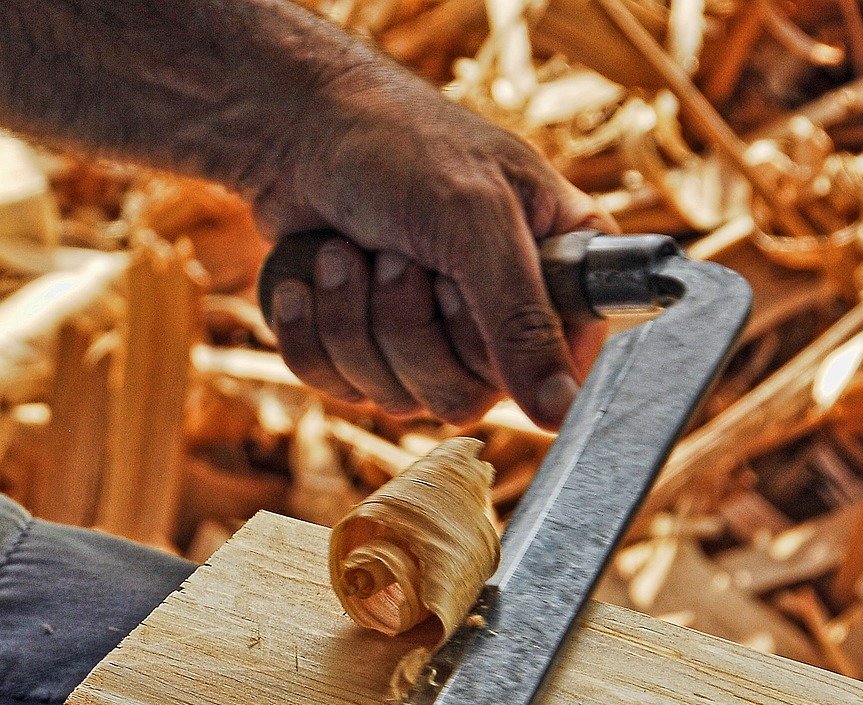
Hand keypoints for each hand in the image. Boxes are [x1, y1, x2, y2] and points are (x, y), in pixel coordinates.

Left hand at [247, 59, 607, 427]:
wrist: (299, 132)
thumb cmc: (401, 150)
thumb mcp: (476, 222)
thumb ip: (522, 320)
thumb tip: (562, 413)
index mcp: (558, 274)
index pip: (554, 372)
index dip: (495, 345)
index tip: (460, 284)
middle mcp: (501, 317)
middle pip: (462, 396)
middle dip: (408, 321)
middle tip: (397, 251)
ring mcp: (431, 343)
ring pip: (397, 398)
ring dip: (353, 318)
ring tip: (347, 251)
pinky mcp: (365, 354)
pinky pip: (338, 388)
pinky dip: (311, 330)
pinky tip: (309, 278)